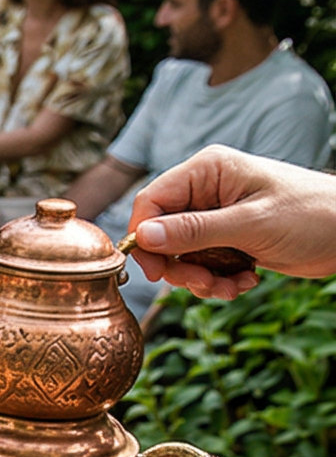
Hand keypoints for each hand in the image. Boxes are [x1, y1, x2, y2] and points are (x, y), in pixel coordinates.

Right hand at [128, 147, 335, 296]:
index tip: (155, 271)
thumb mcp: (251, 224)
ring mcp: (217, 215)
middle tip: (204, 284)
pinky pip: (203, 263)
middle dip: (181, 266)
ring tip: (232, 285)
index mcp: (207, 171)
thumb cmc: (313, 214)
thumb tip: (144, 237)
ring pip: (182, 255)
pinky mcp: (228, 237)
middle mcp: (207, 189)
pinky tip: (245, 281)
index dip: (145, 238)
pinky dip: (218, 279)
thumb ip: (194, 231)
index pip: (151, 202)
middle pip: (162, 234)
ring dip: (202, 278)